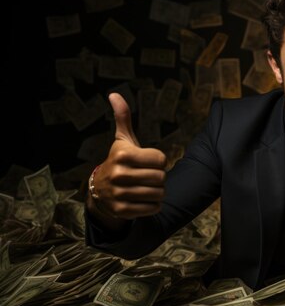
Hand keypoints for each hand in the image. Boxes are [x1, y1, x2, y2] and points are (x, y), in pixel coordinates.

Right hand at [88, 93, 166, 220]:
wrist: (100, 190)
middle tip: (146, 177)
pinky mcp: (123, 210)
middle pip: (162, 178)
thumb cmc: (119, 161)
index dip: (158, 161)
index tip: (147, 162)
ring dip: (157, 192)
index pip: (161, 160)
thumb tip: (114, 94)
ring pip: (159, 194)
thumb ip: (123, 117)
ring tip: (144, 188)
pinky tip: (141, 199)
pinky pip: (153, 209)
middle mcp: (119, 174)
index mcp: (123, 155)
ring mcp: (120, 194)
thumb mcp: (122, 140)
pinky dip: (152, 206)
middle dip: (159, 178)